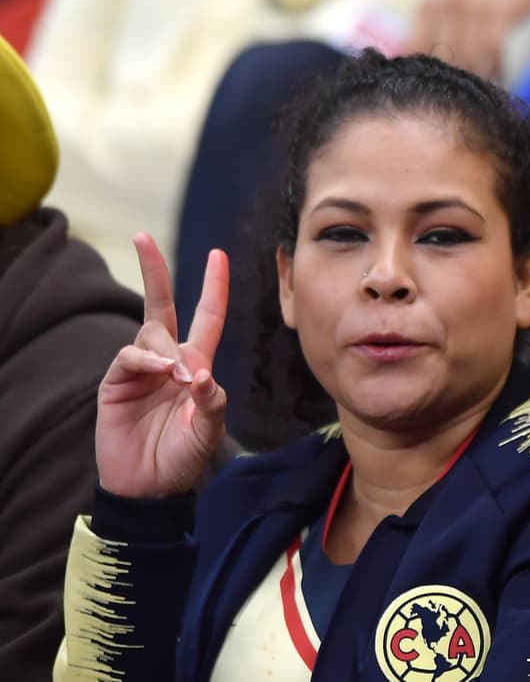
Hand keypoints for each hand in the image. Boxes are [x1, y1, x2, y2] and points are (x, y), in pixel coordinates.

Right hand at [96, 234, 229, 497]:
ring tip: (178, 378)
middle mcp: (167, 360)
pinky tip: (159, 373)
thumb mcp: (208, 431)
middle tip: (143, 237)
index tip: (217, 255)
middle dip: (154, 270)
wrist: (149, 487)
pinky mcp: (116, 382)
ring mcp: (140, 369)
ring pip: (150, 332)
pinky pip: (130, 356)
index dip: (213, 287)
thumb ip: (211, 403)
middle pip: (162, 305)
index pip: (207, 317)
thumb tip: (201, 376)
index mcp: (196, 365)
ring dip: (165, 348)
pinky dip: (146, 360)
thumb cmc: (182, 458)